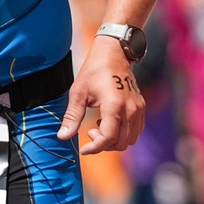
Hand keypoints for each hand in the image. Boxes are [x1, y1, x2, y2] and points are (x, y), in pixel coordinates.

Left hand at [62, 37, 142, 153]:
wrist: (114, 54)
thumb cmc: (94, 71)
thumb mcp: (79, 92)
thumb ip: (72, 116)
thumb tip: (62, 136)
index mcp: (114, 106)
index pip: (108, 138)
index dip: (95, 148)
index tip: (83, 149)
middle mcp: (130, 110)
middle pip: (121, 143)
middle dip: (104, 145)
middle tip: (90, 131)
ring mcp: (138, 109)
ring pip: (130, 139)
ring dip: (114, 140)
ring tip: (100, 126)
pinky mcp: (141, 107)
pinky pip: (136, 131)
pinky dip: (124, 134)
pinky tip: (110, 122)